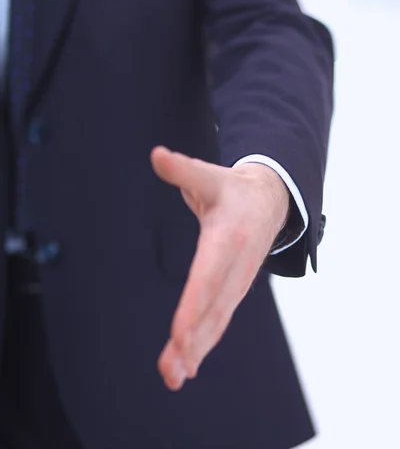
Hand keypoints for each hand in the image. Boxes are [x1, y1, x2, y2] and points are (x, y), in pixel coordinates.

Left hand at [150, 146, 288, 390]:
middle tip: (171, 371)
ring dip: (196, 351)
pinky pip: (219, 321)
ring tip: (173, 377)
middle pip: (212, 309)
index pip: (208, 276)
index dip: (193, 306)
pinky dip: (204, 344)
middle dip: (192, 341)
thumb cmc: (234, 189)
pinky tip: (187, 365)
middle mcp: (235, 266)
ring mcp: (237, 281)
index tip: (178, 335)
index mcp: (228, 237)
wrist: (270, 202)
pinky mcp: (235, 290)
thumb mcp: (209, 176)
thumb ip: (182, 169)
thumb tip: (156, 155)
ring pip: (216, 321)